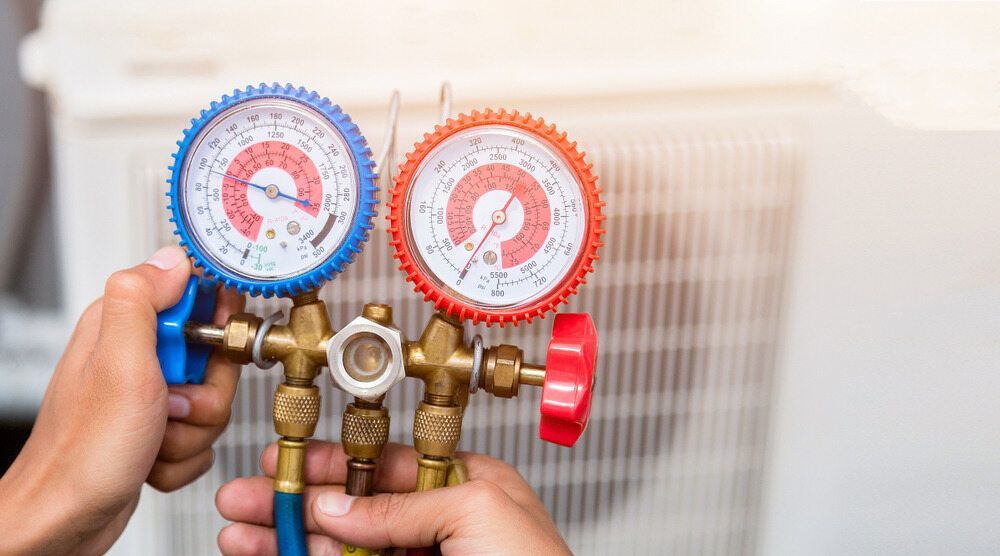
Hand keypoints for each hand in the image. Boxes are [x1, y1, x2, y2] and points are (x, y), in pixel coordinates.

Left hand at [0, 245, 243, 553]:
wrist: (65, 519)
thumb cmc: (84, 451)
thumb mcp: (118, 362)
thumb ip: (143, 299)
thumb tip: (174, 257)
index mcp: (125, 325)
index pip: (197, 295)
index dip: (218, 323)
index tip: (212, 350)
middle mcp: (136, 356)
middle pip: (216, 357)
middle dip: (207, 394)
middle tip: (172, 404)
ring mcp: (148, 394)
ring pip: (214, 401)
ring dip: (194, 432)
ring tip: (156, 438)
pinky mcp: (157, 428)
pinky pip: (202, 436)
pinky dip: (185, 457)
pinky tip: (152, 459)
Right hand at [216, 441, 570, 554]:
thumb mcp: (476, 511)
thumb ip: (404, 505)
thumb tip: (338, 503)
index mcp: (467, 486)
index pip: (385, 465)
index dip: (333, 463)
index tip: (287, 461)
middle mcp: (440, 524)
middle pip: (351, 506)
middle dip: (294, 501)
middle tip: (246, 499)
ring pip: (338, 546)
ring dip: (287, 538)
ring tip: (240, 534)